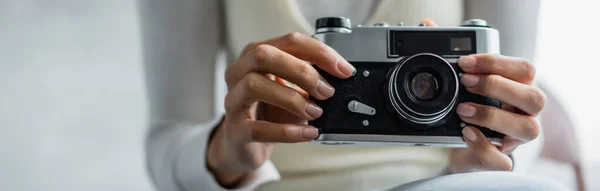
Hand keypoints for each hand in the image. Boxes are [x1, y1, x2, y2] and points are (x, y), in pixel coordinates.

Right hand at [207, 33, 354, 186]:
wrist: (245, 145)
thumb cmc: (269, 112)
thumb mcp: (291, 89)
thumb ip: (310, 80)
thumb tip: (339, 78)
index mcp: (256, 55)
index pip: (289, 42)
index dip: (319, 53)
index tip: (343, 70)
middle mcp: (239, 72)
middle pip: (264, 56)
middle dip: (302, 71)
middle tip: (326, 91)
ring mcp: (233, 100)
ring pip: (254, 85)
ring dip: (292, 99)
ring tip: (315, 112)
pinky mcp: (235, 130)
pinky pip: (258, 128)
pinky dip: (288, 132)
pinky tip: (308, 133)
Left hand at [420, 19, 544, 172]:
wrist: (458, 147)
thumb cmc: (468, 109)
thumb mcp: (458, 82)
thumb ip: (448, 53)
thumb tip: (428, 26)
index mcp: (519, 88)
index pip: (524, 70)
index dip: (496, 63)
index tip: (464, 62)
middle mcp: (524, 113)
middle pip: (534, 97)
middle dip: (497, 86)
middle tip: (465, 83)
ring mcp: (517, 139)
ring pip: (527, 128)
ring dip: (493, 116)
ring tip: (463, 110)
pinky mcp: (501, 160)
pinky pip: (503, 159)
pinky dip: (484, 146)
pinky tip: (466, 133)